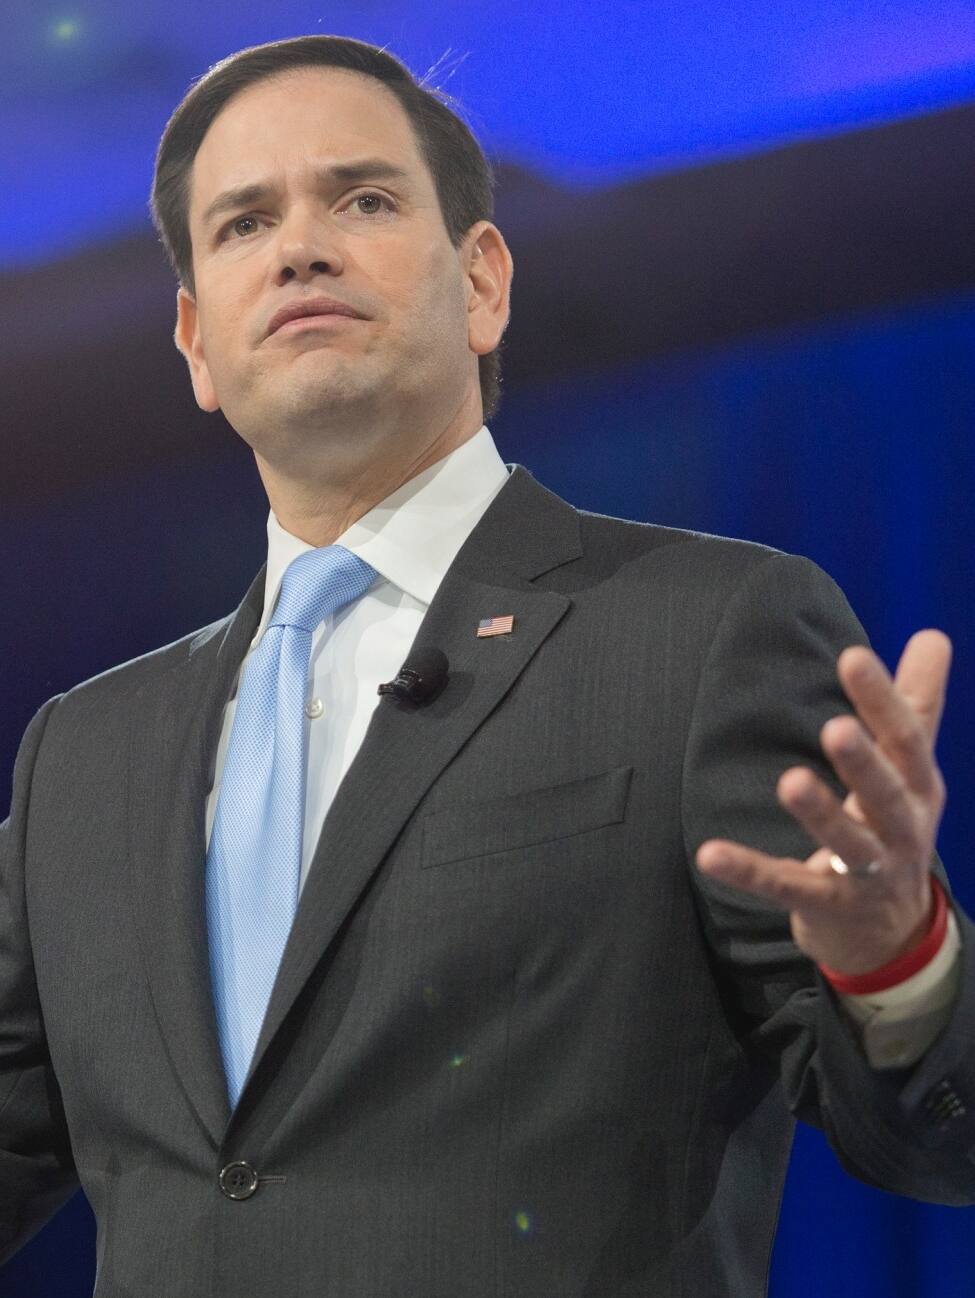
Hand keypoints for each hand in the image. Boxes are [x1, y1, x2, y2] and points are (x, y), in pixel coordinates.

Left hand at [696, 630, 951, 974]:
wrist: (894, 933)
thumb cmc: (895, 829)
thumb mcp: (912, 769)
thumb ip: (916, 703)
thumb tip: (934, 635)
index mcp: (918, 788)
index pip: (906, 738)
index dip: (882, 699)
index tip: (852, 657)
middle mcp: (901, 830)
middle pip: (885, 794)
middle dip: (863, 762)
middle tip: (836, 728)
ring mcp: (867, 874)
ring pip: (846, 844)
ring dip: (819, 814)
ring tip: (789, 782)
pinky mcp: (827, 906)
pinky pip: (786, 886)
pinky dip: (748, 871)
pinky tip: (709, 853)